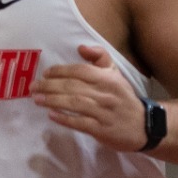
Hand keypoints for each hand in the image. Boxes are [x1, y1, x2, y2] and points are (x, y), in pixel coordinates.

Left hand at [32, 45, 147, 151]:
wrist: (144, 126)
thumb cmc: (123, 98)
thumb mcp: (116, 75)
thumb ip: (100, 58)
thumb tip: (81, 47)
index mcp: (108, 78)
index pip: (80, 70)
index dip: (60, 71)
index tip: (45, 73)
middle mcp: (106, 94)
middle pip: (73, 87)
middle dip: (49, 86)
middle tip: (33, 87)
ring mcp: (104, 112)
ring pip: (74, 104)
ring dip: (52, 101)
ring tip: (37, 99)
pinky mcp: (102, 130)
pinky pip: (80, 123)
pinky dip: (64, 118)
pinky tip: (51, 115)